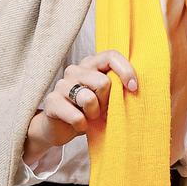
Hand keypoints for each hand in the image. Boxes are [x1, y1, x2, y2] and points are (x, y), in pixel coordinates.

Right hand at [22, 50, 137, 164]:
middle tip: (100, 110)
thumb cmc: (90, 111)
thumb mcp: (107, 98)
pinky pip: (76, 116)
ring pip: (89, 99)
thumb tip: (134, 86)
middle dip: (106, 102)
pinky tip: (79, 124)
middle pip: (103, 82)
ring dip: (93, 114)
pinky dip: (82, 125)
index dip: (125, 71)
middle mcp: (75, 70)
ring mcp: (61, 85)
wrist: (61, 129)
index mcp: (91, 64)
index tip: (133, 88)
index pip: (111, 56)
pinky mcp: (51, 101)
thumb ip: (118, 87)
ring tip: (89, 117)